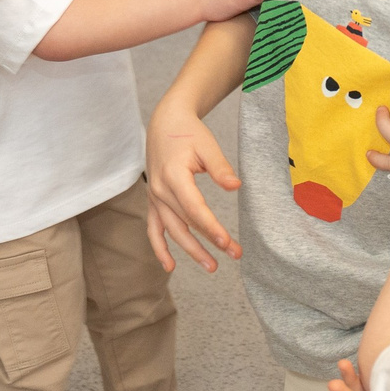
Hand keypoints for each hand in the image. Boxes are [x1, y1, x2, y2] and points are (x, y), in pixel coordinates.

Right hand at [144, 102, 241, 271]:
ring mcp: (154, 197)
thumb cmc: (188, 133)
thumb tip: (235, 186)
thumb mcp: (208, 145)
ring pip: (172, 230)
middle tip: (234, 255)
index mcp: (174, 176)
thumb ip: (220, 167)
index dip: (211, 228)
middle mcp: (160, 190)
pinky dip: (160, 248)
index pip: (194, 209)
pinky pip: (154, 229)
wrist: (165, 123)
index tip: (227, 243)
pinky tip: (170, 266)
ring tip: (211, 266)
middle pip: (186, 223)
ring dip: (190, 250)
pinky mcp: (153, 201)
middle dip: (209, 243)